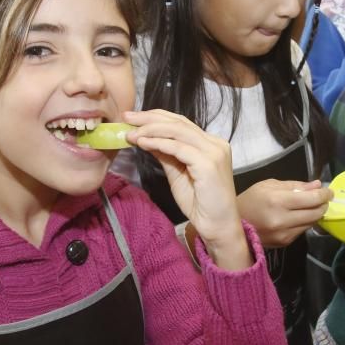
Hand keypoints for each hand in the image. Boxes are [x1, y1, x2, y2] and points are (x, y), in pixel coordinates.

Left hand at [124, 109, 249, 269]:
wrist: (217, 226)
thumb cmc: (199, 203)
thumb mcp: (177, 172)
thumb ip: (166, 154)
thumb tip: (145, 138)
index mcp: (210, 143)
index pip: (180, 122)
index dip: (155, 117)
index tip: (132, 117)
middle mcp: (215, 143)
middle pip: (178, 122)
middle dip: (149, 118)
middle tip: (126, 117)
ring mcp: (214, 152)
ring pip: (178, 131)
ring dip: (150, 130)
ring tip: (131, 133)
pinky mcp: (209, 164)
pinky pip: (179, 148)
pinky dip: (159, 143)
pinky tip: (143, 143)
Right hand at [237, 179, 331, 247]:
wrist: (234, 224)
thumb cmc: (251, 200)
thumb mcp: (269, 185)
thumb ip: (295, 185)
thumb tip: (317, 186)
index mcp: (278, 201)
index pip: (312, 199)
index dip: (324, 194)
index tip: (328, 191)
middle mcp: (283, 219)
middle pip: (316, 212)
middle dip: (323, 204)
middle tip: (322, 198)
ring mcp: (284, 233)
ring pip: (311, 223)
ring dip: (315, 214)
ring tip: (311, 206)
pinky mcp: (284, 242)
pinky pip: (302, 230)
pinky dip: (304, 222)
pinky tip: (298, 216)